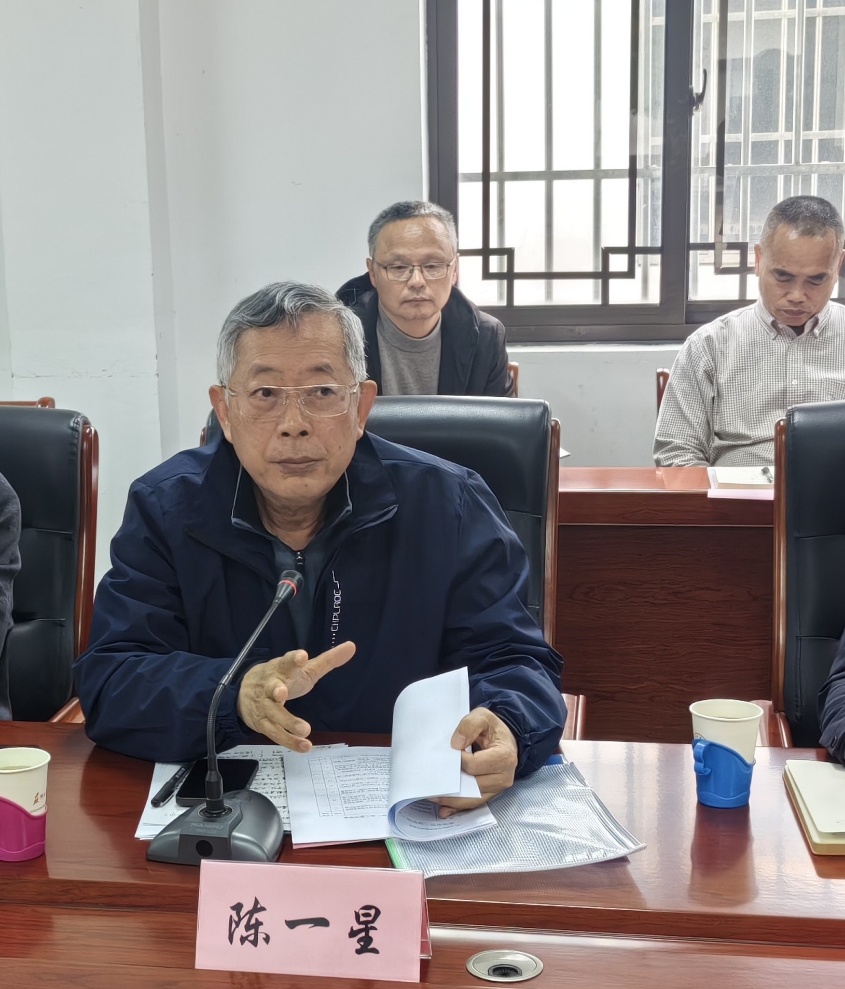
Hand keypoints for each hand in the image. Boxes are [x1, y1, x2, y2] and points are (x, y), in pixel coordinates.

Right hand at [236, 641, 355, 750]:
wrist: (244, 693)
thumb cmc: (281, 677)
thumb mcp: (303, 668)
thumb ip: (327, 660)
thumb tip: (352, 646)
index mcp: (281, 669)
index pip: (286, 661)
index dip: (293, 659)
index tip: (302, 657)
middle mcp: (270, 686)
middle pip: (271, 687)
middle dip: (276, 690)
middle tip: (282, 692)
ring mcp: (265, 706)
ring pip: (274, 715)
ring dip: (288, 722)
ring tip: (305, 730)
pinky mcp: (263, 723)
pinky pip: (276, 734)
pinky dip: (290, 741)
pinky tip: (305, 746)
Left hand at [433, 707, 517, 817]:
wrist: (505, 738)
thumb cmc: (492, 728)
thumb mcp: (482, 716)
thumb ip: (469, 726)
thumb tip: (455, 745)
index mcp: (504, 757)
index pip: (474, 765)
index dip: (458, 761)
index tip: (448, 754)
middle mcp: (503, 777)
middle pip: (473, 785)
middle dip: (452, 784)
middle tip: (429, 784)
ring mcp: (498, 788)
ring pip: (473, 798)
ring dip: (453, 800)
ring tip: (432, 798)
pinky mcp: (491, 793)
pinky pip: (474, 803)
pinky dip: (459, 807)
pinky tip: (444, 810)